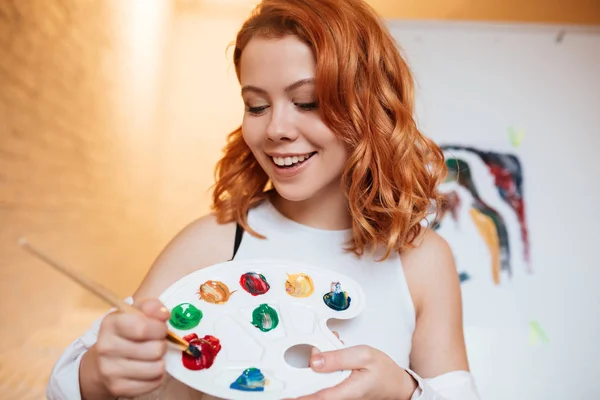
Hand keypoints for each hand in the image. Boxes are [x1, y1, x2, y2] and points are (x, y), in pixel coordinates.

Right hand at [90, 298, 169, 397]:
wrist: (101, 362)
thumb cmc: (125, 332)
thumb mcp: (135, 313)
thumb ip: (151, 307)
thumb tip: (164, 314)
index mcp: (111, 323)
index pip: (142, 328)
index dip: (159, 328)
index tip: (161, 328)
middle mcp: (107, 347)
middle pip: (155, 349)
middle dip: (162, 345)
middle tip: (156, 343)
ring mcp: (110, 370)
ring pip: (157, 368)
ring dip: (160, 361)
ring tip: (152, 356)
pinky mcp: (118, 388)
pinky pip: (154, 383)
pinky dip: (157, 377)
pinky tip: (148, 369)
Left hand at [294, 344, 418, 399]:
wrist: (395, 384)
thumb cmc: (383, 371)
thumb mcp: (363, 356)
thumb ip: (338, 357)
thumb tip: (314, 360)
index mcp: (346, 391)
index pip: (316, 397)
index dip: (297, 396)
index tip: (282, 392)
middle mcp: (340, 398)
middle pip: (311, 391)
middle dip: (302, 374)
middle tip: (302, 358)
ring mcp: (338, 397)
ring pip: (316, 386)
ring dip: (312, 370)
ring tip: (320, 352)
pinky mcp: (337, 393)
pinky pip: (322, 384)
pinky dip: (320, 371)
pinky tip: (326, 359)